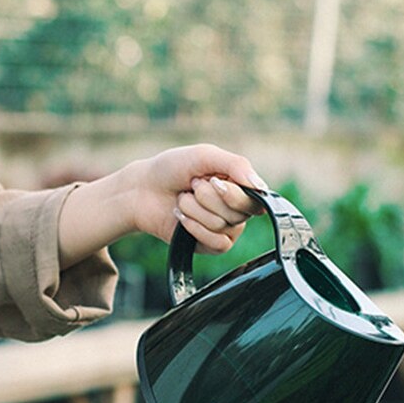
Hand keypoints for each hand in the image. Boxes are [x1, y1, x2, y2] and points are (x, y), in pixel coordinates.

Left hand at [58, 143, 267, 268]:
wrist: (142, 190)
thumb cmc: (172, 169)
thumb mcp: (204, 156)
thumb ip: (236, 165)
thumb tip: (261, 187)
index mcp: (239, 186)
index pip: (255, 197)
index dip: (231, 192)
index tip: (211, 179)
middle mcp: (236, 209)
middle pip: (238, 213)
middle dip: (207, 197)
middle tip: (192, 187)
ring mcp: (225, 229)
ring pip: (222, 226)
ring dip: (194, 210)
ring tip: (182, 200)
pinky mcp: (210, 246)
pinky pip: (215, 242)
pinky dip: (195, 228)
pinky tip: (182, 218)